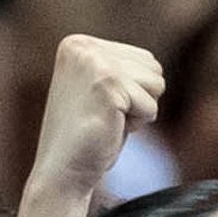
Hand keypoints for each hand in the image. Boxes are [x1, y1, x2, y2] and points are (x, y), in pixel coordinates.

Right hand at [27, 33, 163, 201]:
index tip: (100, 106)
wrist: (61, 172)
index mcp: (77, 44)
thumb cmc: (85, 138)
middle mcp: (83, 47)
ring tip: (107, 121)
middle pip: (153, 66)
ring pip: (156, 82)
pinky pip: (150, 106)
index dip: (132, 91)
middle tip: (105, 116)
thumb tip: (152, 63)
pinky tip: (109, 130)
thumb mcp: (98, 91)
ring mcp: (94, 63)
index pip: (143, 58)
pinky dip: (137, 125)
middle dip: (139, 98)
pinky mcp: (108, 85)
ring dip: (139, 110)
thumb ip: (118, 69)